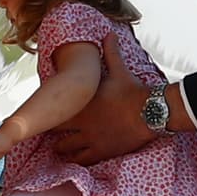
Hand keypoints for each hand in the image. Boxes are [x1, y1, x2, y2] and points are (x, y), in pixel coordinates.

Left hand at [53, 35, 153, 165]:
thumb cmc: (133, 91)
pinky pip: (83, 161)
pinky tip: (74, 160)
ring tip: (60, 148)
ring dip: (62, 148)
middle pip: (54, 134)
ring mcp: (91, 140)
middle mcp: (82, 124)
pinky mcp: (102, 152)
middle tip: (50, 132)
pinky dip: (76, 161)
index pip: (53, 111)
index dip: (47, 113)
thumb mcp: (120, 70)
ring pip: (65, 150)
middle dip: (51, 133)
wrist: (151, 112)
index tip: (46, 112)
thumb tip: (109, 34)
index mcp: (82, 104)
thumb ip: (110, 53)